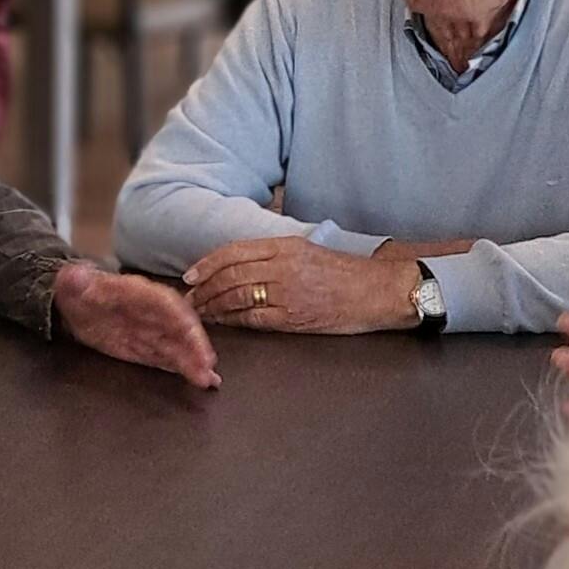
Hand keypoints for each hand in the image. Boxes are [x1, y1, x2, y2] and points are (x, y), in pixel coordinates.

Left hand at [52, 265, 218, 388]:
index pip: (164, 303)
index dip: (179, 317)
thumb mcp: (73, 281)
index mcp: (137, 292)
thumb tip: (73, 276)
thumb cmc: (78, 288)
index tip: (190, 332)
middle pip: (178, 327)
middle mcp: (152, 312)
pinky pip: (167, 358)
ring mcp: (151, 331)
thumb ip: (75, 280)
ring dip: (192, 362)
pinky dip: (184, 368)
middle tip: (206, 365)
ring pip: (176, 346)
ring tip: (208, 379)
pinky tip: (201, 379)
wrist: (75, 302)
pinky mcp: (146, 348)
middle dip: (194, 345)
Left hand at [182, 236, 420, 334]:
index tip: (190, 275)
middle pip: (230, 275)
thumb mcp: (309, 250)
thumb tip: (242, 263)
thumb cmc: (347, 273)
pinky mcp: (293, 317)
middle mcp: (283, 266)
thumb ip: (276, 255)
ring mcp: (287, 292)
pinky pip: (253, 318)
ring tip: (200, 312)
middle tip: (190, 299)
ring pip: (237, 296)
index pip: (234, 252)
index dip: (207, 264)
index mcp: (286, 246)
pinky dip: (233, 320)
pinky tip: (223, 322)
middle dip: (204, 289)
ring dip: (213, 305)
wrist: (378, 291)